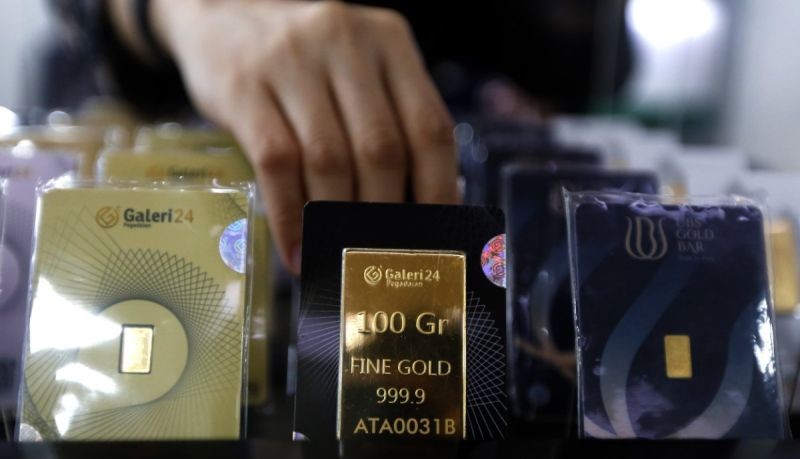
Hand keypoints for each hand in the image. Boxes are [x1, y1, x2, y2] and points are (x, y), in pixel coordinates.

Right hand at [151, 0, 458, 273]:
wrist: (223, 14)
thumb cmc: (303, 59)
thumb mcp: (357, 68)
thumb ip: (388, 119)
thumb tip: (418, 206)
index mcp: (390, 41)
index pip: (430, 126)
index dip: (437, 189)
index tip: (433, 233)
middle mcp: (346, 42)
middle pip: (381, 148)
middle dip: (382, 213)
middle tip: (377, 252)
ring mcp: (291, 60)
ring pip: (330, 159)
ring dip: (336, 220)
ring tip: (336, 254)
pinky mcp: (244, 85)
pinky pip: (276, 164)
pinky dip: (290, 216)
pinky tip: (296, 247)